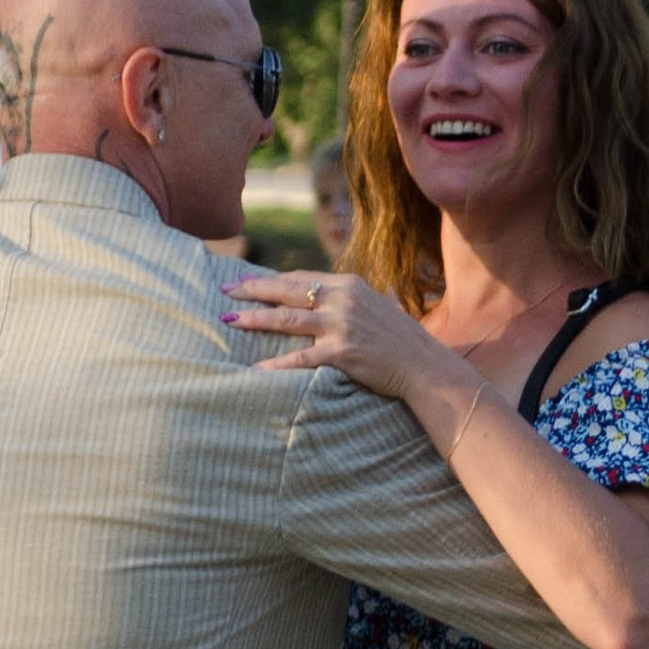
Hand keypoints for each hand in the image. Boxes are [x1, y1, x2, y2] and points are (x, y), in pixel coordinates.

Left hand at [220, 264, 445, 403]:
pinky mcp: (342, 353)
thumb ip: (357, 298)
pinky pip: (300, 358)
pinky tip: (255, 370)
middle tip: (225, 291)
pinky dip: (276, 364)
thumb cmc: (401, 338)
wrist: (423, 364)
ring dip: (255, 319)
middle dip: (252, 290)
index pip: (301, 278)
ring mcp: (341, 325)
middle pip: (287, 291)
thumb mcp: (380, 306)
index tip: (246, 280)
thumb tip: (343, 293)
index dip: (271, 279)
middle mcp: (342, 300)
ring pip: (287, 319)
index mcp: (349, 285)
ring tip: (229, 320)